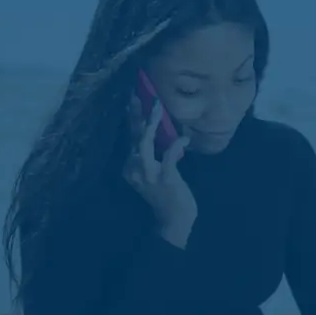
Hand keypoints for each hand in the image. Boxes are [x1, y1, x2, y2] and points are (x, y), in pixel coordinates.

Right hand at [124, 97, 197, 245]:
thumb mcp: (155, 173)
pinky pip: (169, 156)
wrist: (174, 220)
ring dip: (151, 124)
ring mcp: (148, 174)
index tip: (133, 99)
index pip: (131, 139)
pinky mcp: (165, 179)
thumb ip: (155, 154)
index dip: (132, 119)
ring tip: (156, 106)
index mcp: (131, 167)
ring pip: (145, 144)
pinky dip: (177, 145)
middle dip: (136, 114)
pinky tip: (185, 139)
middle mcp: (135, 169)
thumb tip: (162, 131)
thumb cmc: (168, 195)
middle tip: (137, 94)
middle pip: (134, 137)